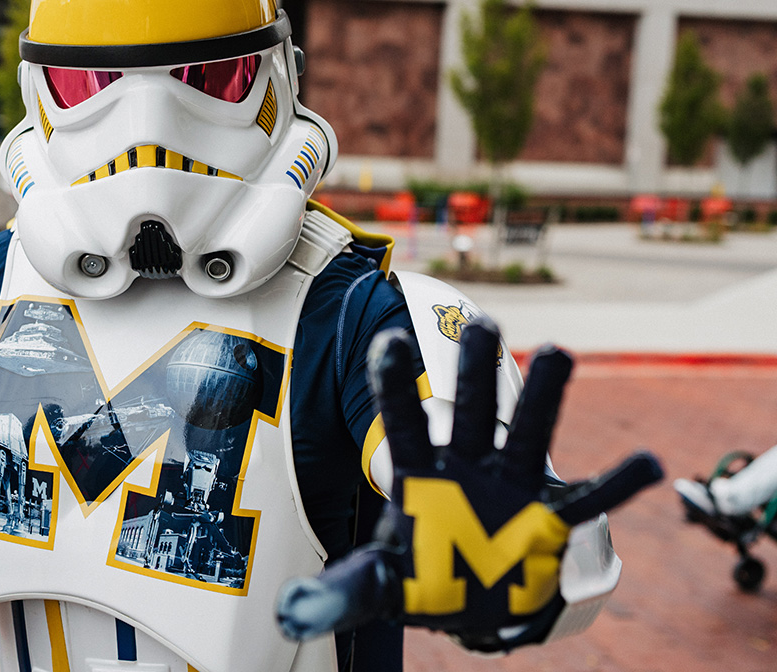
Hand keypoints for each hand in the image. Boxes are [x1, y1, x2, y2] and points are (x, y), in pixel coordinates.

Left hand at [276, 318, 661, 648]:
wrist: (466, 596)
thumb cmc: (417, 574)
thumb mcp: (373, 584)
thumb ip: (337, 593)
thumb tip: (289, 613)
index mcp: (419, 473)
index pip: (402, 422)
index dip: (393, 385)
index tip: (385, 340)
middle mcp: (467, 467)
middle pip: (472, 410)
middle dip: (477, 370)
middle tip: (486, 323)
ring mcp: (511, 487)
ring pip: (528, 434)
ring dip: (545, 397)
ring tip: (560, 352)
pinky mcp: (548, 519)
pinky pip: (587, 499)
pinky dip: (616, 483)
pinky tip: (647, 464)